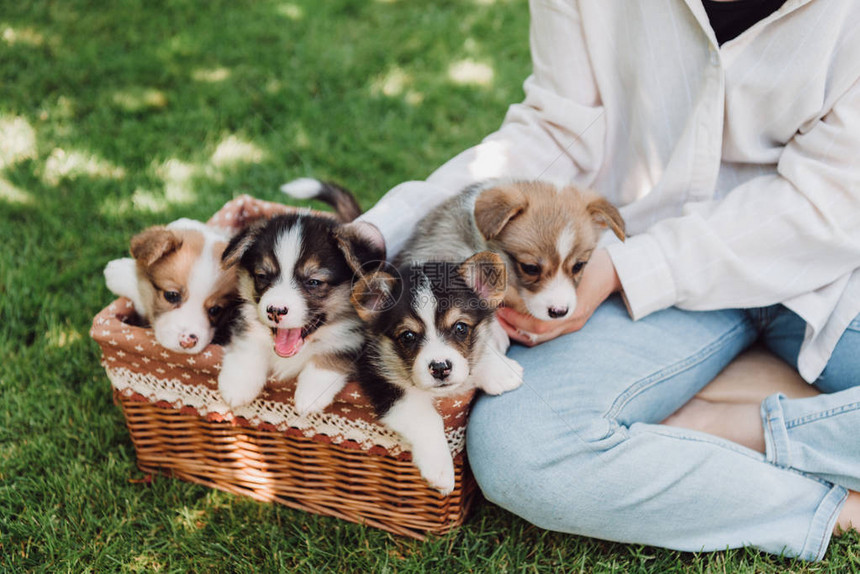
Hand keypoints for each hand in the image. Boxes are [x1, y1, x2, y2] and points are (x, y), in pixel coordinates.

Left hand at [497, 248, 620, 346]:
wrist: (614, 271)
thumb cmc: (591, 264)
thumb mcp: (571, 266)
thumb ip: (550, 271)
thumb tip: (521, 268)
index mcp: (572, 311)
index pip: (539, 326)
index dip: (517, 320)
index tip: (501, 308)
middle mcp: (571, 322)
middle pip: (536, 337)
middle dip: (513, 328)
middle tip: (498, 314)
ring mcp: (572, 325)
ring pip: (540, 338)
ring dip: (519, 330)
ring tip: (504, 317)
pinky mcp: (570, 324)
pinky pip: (546, 333)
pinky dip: (529, 328)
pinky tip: (518, 317)